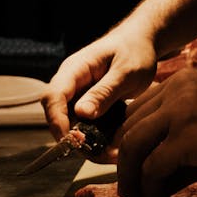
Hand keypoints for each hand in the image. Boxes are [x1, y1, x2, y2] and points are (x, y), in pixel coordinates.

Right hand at [41, 25, 157, 144]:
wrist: (143, 43)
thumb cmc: (134, 51)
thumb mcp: (125, 71)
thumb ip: (105, 91)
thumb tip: (81, 113)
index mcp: (75, 69)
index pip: (53, 97)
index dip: (58, 121)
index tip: (74, 140)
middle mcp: (71, 85)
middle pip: (60, 117)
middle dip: (77, 138)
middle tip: (102, 153)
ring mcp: (78, 96)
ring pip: (74, 126)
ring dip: (91, 143)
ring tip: (115, 153)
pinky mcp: (89, 106)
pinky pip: (88, 126)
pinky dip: (101, 138)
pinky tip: (118, 147)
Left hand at [116, 67, 196, 196]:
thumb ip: (180, 147)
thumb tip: (152, 182)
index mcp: (184, 82)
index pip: (139, 111)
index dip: (129, 144)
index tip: (129, 170)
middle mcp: (177, 88)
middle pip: (130, 128)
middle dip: (125, 164)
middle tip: (129, 192)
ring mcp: (180, 111)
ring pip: (133, 146)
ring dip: (130, 180)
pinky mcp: (187, 137)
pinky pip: (152, 169)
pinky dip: (149, 192)